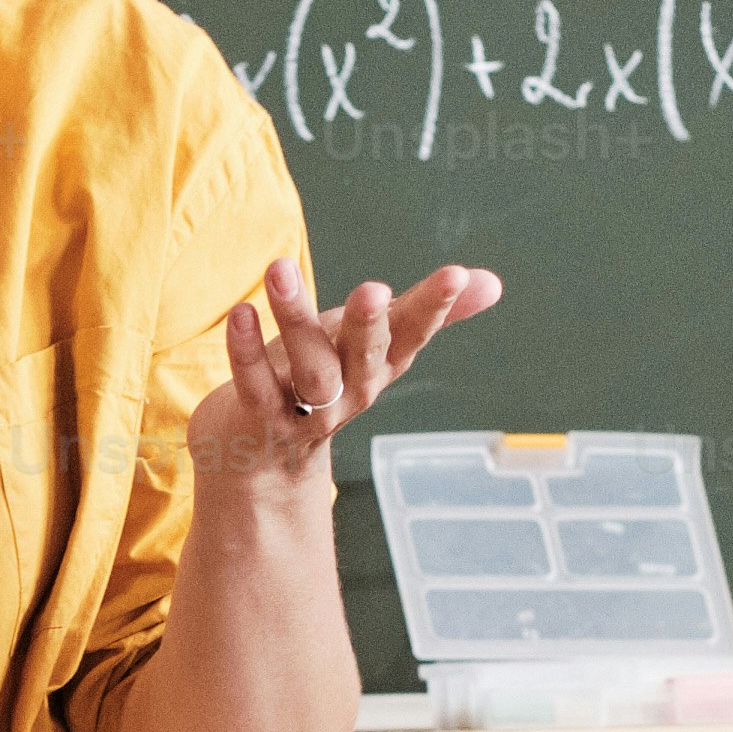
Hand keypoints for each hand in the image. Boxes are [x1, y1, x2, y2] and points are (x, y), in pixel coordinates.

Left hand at [189, 255, 503, 486]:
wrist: (264, 461)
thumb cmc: (321, 380)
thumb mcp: (374, 343)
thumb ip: (423, 312)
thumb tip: (491, 282)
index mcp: (380, 365)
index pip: (412, 334)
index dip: (435, 308)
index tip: (456, 274)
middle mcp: (351, 392)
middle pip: (365, 359)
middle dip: (369, 325)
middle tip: (373, 290)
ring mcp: (308, 413)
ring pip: (310, 371)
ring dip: (295, 319)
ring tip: (279, 269)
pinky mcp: (262, 422)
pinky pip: (256, 389)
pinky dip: (246, 353)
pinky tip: (240, 313)